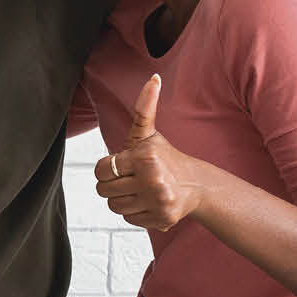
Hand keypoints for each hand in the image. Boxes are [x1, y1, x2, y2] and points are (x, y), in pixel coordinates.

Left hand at [96, 75, 204, 231]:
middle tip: (131, 178)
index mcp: (143, 157)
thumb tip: (154, 78)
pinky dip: (136, 212)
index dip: (107, 168)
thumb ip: (144, 108)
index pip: (101, 169)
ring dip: (123, 199)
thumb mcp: (149, 134)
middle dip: (113, 185)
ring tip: (140, 190)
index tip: (122, 166)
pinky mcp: (162, 218)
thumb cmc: (165, 157)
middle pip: (104, 190)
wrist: (196, 185)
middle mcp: (151, 179)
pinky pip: (128, 218)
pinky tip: (149, 202)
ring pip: (114, 206)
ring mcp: (157, 200)